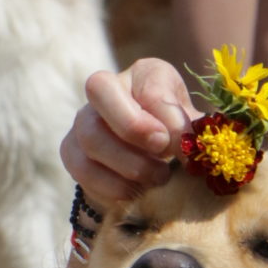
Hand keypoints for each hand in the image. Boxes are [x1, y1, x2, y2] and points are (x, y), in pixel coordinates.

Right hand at [60, 58, 198, 205]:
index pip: (150, 85)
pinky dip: (109, 184)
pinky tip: (134, 193)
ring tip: (157, 178)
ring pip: (89, 133)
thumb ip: (194, 133)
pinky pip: (79, 165)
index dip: (169, 118)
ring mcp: (85, 118)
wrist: (156, 166)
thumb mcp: (194, 131)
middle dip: (132, 125)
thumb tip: (193, 146)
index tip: (187, 147)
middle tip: (162, 150)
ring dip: (127, 163)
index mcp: (146, 74)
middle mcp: (108, 88)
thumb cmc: (180, 142)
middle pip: (100, 88)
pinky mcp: (72, 150)